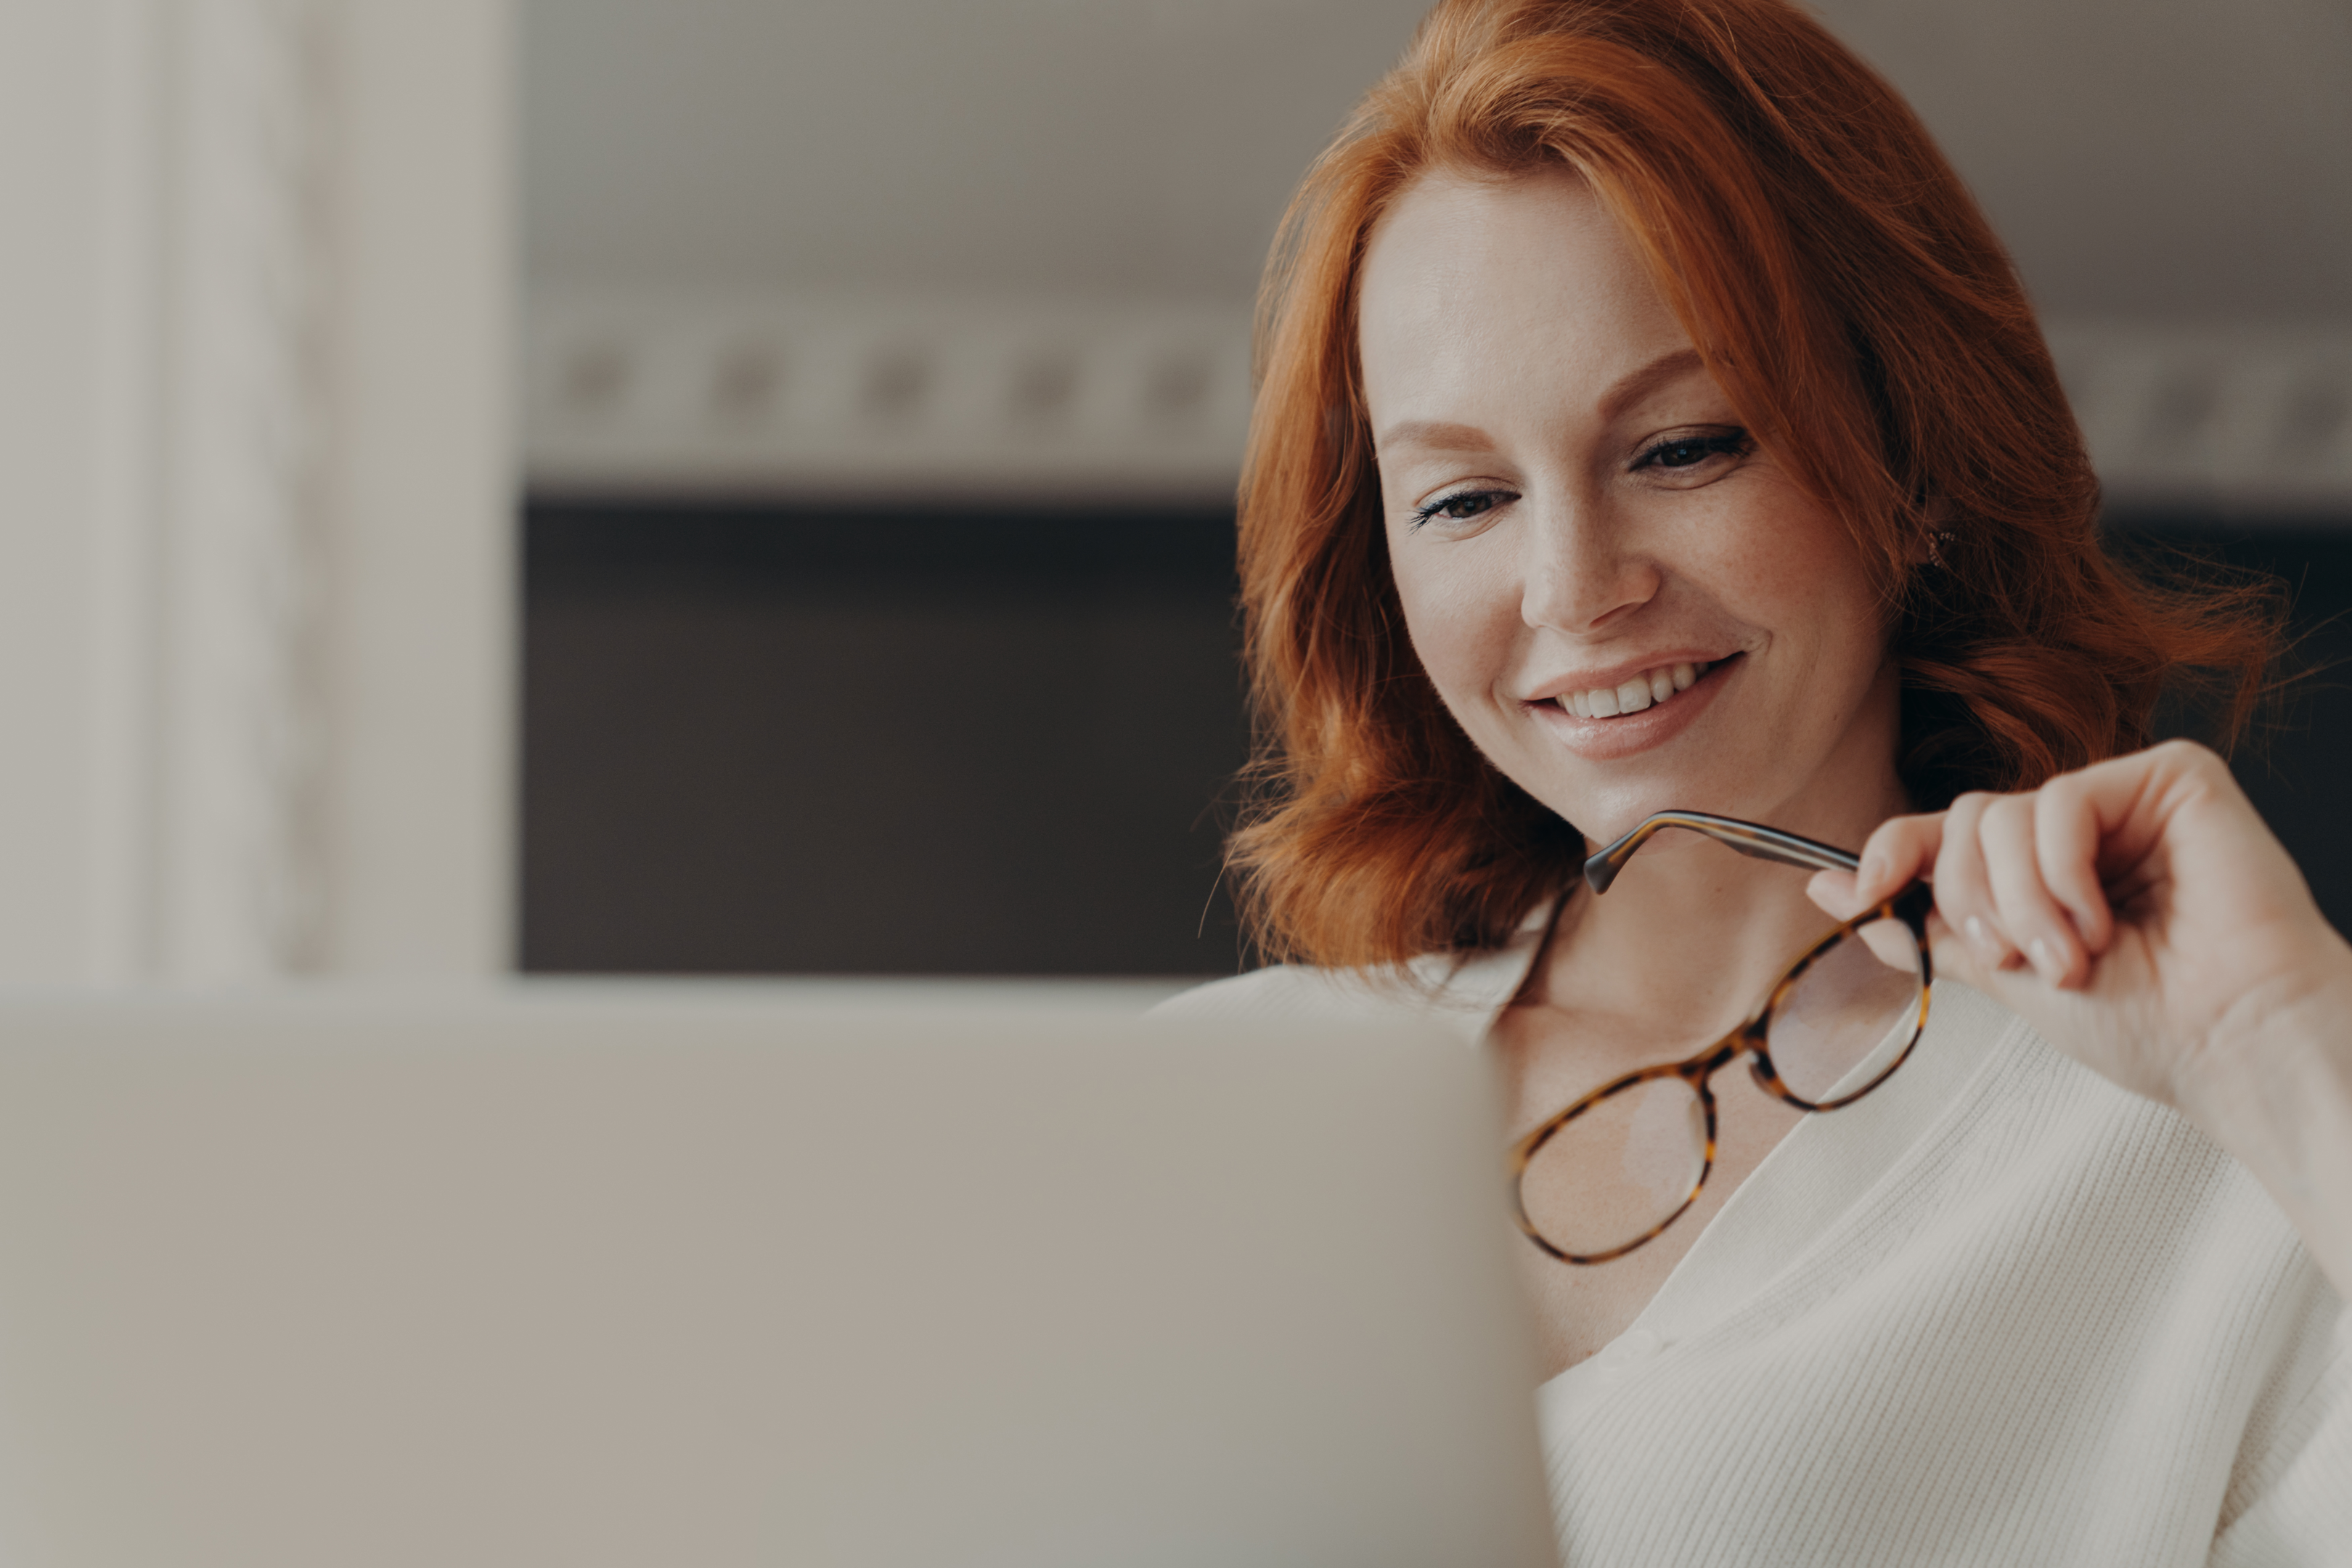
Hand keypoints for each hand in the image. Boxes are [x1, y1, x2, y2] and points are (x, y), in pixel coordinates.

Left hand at [1806, 740, 2351, 1116]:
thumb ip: (1925, 927)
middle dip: (1973, 901)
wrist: (2234, 1043)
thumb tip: (1829, 891)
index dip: (1893, 854)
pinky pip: (2062, 799)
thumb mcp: (2004, 975)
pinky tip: (2104, 919)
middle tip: (2022, 961)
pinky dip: (2063, 873)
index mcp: (2044, 872)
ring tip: (2075, 956)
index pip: (1943, 833)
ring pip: (2001, 813)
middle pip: (1962, 820)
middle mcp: (2082, 828)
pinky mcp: (2172, 776)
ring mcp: (2125, 798)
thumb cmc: (2149, 1025)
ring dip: (2020, 902)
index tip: (1861, 891)